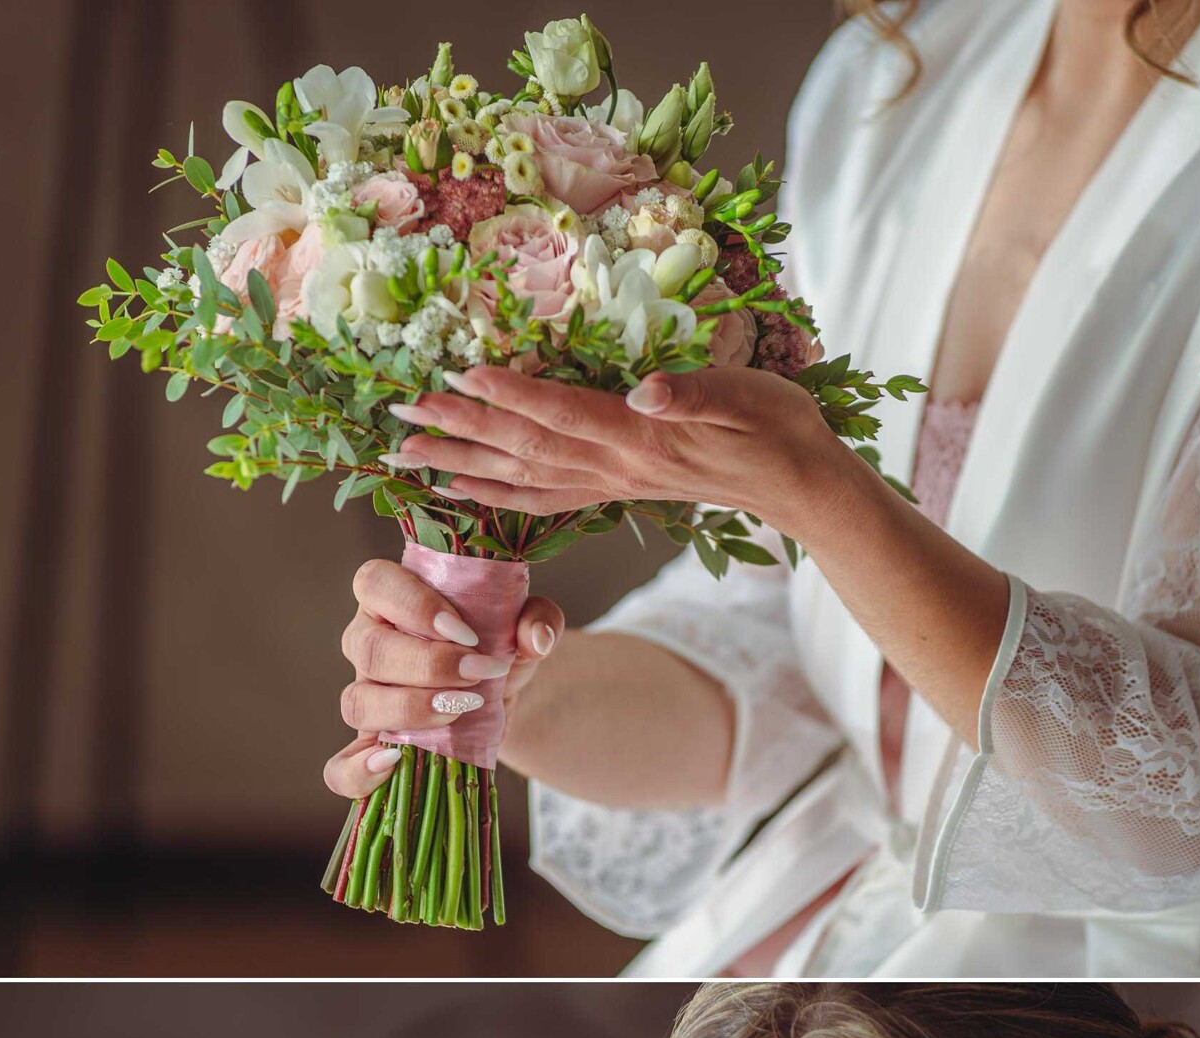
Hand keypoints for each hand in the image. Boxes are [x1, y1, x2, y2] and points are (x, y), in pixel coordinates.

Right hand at [324, 559, 564, 799]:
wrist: (501, 694)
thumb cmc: (499, 645)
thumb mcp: (524, 626)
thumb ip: (538, 618)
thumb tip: (537, 637)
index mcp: (391, 598)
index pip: (375, 584)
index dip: (414, 606)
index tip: (467, 632)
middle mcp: (367, 642)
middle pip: (368, 648)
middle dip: (428, 665)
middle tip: (479, 675)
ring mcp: (365, 695)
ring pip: (357, 702)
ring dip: (410, 710)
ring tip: (461, 711)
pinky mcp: (370, 744)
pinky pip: (340, 766)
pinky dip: (356, 771)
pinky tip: (392, 765)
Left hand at [379, 361, 846, 545]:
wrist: (797, 483)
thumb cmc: (778, 426)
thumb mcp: (748, 396)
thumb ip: (694, 393)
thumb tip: (646, 390)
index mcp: (643, 438)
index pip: (563, 414)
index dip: (510, 395)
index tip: (457, 374)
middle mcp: (616, 467)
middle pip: (526, 447)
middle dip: (463, 429)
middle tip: (402, 412)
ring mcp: (612, 484)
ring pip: (524, 476)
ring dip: (464, 464)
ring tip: (407, 453)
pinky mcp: (615, 490)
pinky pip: (543, 499)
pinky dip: (497, 496)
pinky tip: (461, 491)